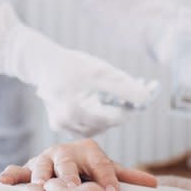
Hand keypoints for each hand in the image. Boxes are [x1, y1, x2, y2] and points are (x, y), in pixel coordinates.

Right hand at [0, 139, 157, 190]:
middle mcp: (65, 152)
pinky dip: (11, 175)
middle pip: (68, 163)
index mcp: (88, 150)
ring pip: (41, 165)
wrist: (63, 161)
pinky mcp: (28, 168)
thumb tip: (156, 184)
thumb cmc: (89, 170)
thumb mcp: (108, 171)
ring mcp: (45, 159)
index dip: (107, 178)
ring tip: (42, 186)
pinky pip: (18, 170)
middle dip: (71, 175)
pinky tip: (3, 182)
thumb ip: (127, 176)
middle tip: (74, 187)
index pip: (101, 163)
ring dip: (41, 174)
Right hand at [7, 26, 152, 135]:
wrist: (42, 63)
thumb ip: (124, 86)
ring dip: (114, 110)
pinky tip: (105, 99)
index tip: (148, 93)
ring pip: (100, 125)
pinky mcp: (62, 126)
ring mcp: (63, 127)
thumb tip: (146, 98)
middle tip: (143, 89)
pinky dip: (100, 113)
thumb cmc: (72, 64)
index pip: (114, 117)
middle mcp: (66, 124)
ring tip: (125, 93)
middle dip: (125, 106)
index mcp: (73, 111)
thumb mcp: (100, 71)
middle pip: (107, 122)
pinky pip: (89, 123)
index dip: (132, 105)